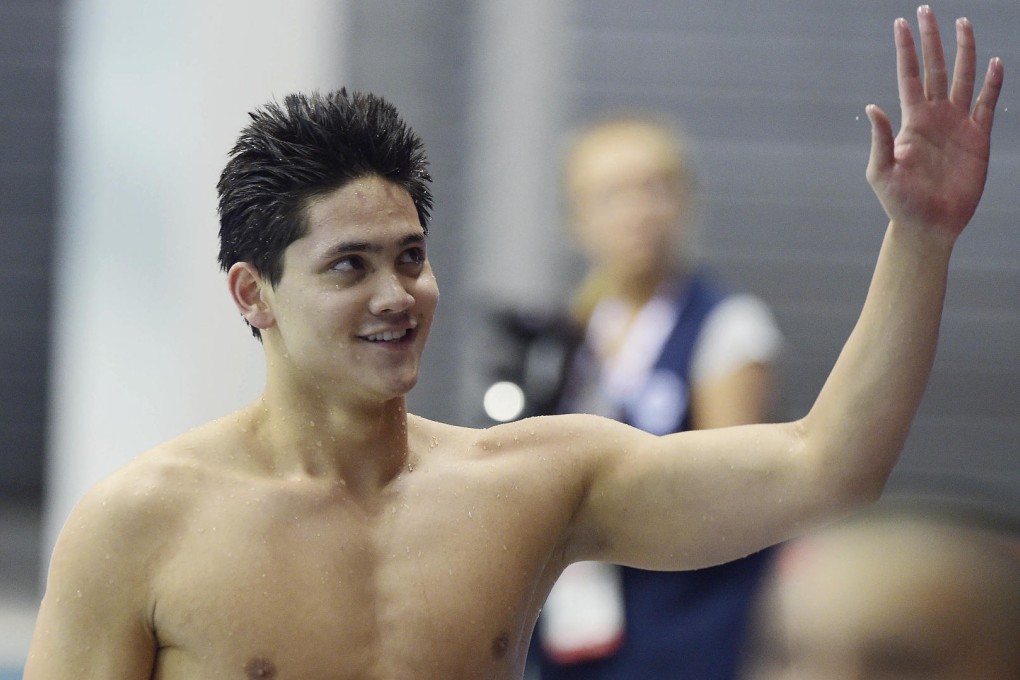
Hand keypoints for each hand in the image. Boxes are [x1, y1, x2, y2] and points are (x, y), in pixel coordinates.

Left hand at [866, 5, 1002, 242]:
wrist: (929, 224)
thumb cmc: (900, 202)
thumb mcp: (882, 172)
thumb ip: (880, 140)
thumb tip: (873, 106)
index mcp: (912, 121)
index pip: (909, 76)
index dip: (906, 50)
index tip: (901, 23)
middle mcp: (934, 117)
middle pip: (936, 68)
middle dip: (932, 40)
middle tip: (928, 10)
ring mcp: (957, 125)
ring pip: (963, 78)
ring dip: (964, 52)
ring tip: (963, 24)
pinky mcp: (977, 138)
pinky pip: (986, 104)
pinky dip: (992, 83)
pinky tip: (994, 62)